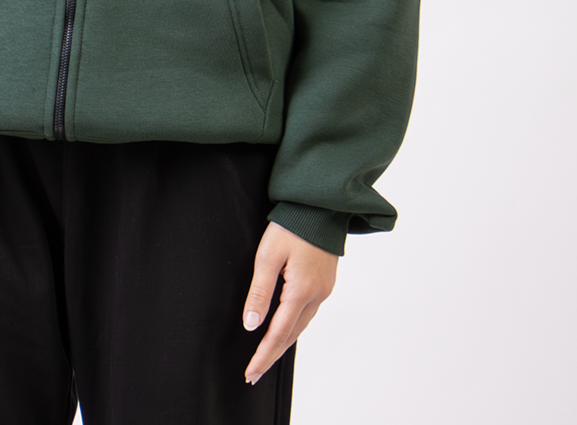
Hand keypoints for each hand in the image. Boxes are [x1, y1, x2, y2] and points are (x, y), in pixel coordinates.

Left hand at [241, 222, 337, 384]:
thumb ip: (259, 292)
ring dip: (284, 342)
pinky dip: (294, 326)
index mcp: (301, 291)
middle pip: (292, 335)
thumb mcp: (268, 255)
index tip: (250, 372)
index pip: (278, 334)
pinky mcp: (326, 282)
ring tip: (266, 355)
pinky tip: (285, 328)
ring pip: (302, 325)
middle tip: (254, 372)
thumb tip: (251, 324)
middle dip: (272, 354)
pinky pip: (308, 313)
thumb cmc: (292, 225)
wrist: (320, 204)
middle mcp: (317, 296)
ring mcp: (324, 290)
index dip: (263, 355)